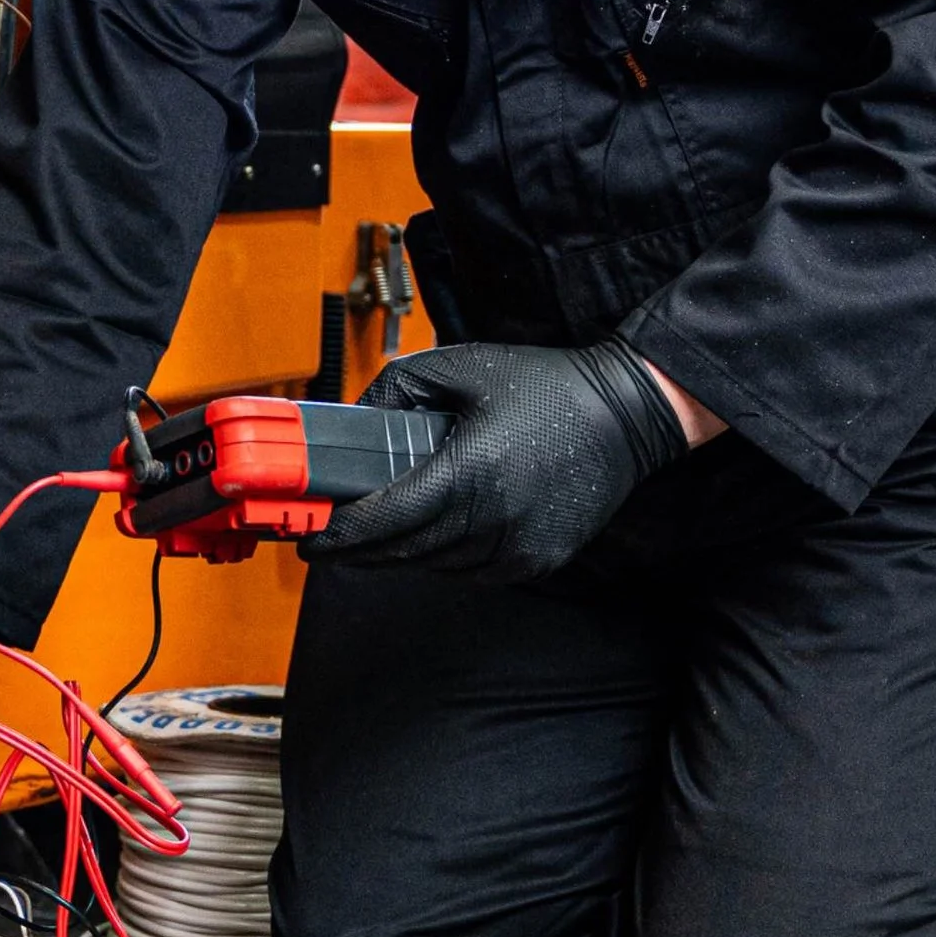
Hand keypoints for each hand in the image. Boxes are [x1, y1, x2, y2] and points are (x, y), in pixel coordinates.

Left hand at [319, 337, 688, 583]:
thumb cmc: (545, 386)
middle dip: (360, 546)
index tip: (310, 535)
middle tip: (329, 535)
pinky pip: (470, 569)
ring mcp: (519, 548)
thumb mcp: (460, 367)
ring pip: (435, 565)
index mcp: (472, 471)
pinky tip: (441, 524)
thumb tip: (351, 419)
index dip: (342, 533)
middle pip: (403, 551)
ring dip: (403, 550)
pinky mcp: (536, 561)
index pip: (388, 518)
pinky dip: (445, 554)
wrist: (625, 413)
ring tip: (384, 523)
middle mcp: (496, 519)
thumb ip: (396, 388)